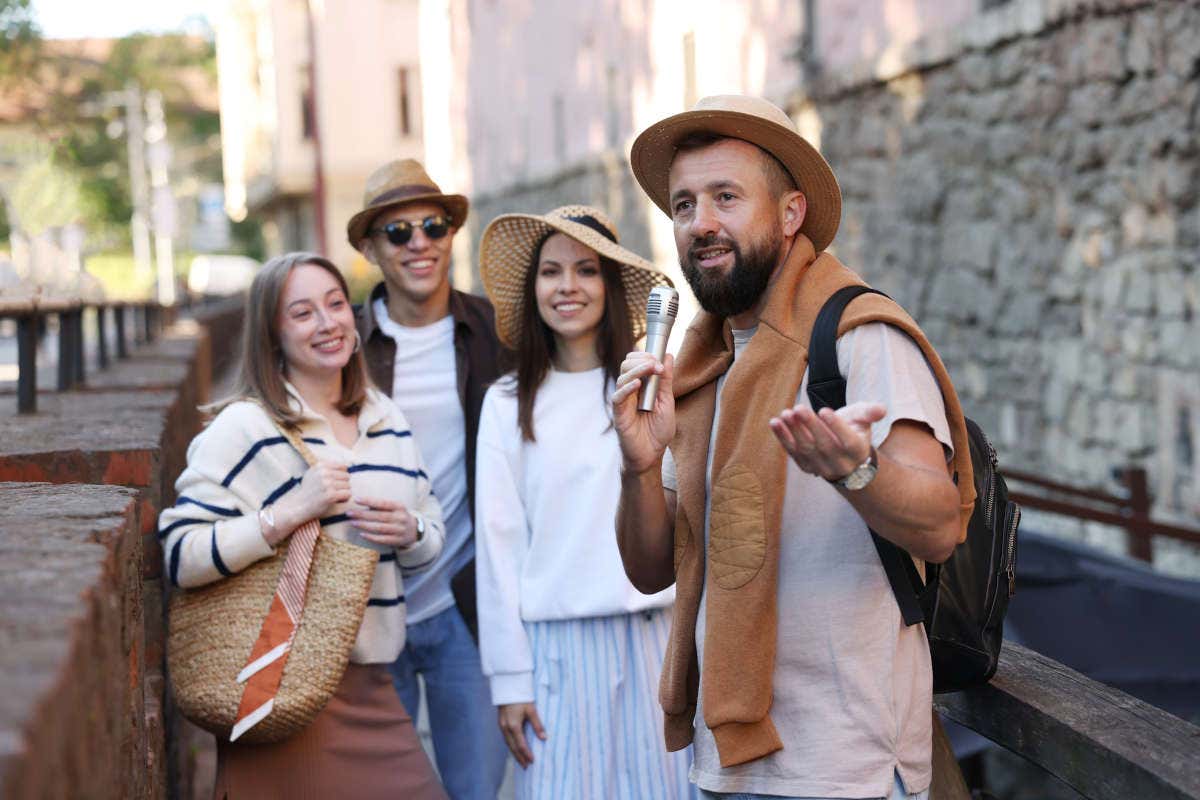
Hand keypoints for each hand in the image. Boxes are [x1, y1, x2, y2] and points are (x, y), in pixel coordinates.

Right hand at [268, 461, 350, 543]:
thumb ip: (328, 467)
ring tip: (333, 496)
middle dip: (342, 484)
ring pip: (348, 485)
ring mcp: (328, 484)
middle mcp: (324, 473)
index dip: (340, 476)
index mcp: (321, 465)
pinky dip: (344, 499)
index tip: (332, 483)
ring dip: (343, 492)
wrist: (298, 506)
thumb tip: (348, 464)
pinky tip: (335, 501)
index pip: (343, 467)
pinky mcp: (331, 495)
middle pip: (347, 476)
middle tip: (333, 491)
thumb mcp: (313, 473)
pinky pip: (348, 494)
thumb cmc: (308, 491)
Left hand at [346, 495, 418, 547]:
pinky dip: (371, 537)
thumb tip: (362, 501)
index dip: (369, 501)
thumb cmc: (398, 515)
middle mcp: (400, 518)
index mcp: (399, 507)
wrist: (415, 530)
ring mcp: (399, 530)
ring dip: (364, 525)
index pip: (382, 503)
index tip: (356, 499)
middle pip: (379, 516)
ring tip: (352, 522)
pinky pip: (382, 539)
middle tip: (349, 513)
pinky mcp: (397, 540)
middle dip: (362, 514)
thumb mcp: (394, 507)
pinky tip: (362, 534)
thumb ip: (381, 505)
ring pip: (379, 528)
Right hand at [497, 702, 546, 768]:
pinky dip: (511, 745)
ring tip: (521, 761)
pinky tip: (515, 748)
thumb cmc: (521, 697)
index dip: (526, 754)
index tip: (533, 761)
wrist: (507, 687)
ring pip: (508, 744)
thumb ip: (537, 724)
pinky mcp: (501, 723)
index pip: (521, 744)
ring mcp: (502, 726)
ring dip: (514, 753)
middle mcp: (506, 728)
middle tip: (526, 767)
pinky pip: (506, 738)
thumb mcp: (531, 710)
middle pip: (513, 747)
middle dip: (519, 757)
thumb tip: (544, 738)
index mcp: (513, 725)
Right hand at [611, 351, 675, 474]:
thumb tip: (668, 355)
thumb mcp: (667, 402)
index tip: (660, 358)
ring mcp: (623, 401)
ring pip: (622, 377)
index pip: (636, 362)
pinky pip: (618, 397)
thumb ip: (666, 380)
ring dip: (637, 369)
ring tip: (651, 369)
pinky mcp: (619, 414)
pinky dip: (627, 388)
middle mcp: (630, 391)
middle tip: (656, 364)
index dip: (646, 355)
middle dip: (641, 360)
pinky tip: (638, 384)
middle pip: (626, 365)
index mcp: (642, 386)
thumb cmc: (658, 431)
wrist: (651, 456)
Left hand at [769, 402, 885, 479]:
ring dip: (794, 431)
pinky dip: (783, 438)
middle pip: (825, 445)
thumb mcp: (863, 420)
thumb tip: (880, 409)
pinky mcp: (806, 466)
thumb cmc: (854, 430)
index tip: (824, 410)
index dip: (836, 426)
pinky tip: (775, 423)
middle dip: (810, 426)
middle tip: (799, 408)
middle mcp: (841, 463)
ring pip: (807, 450)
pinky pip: (793, 453)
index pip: (848, 441)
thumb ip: (870, 413)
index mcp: (857, 451)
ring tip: (786, 413)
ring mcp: (822, 467)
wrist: (845, 457)